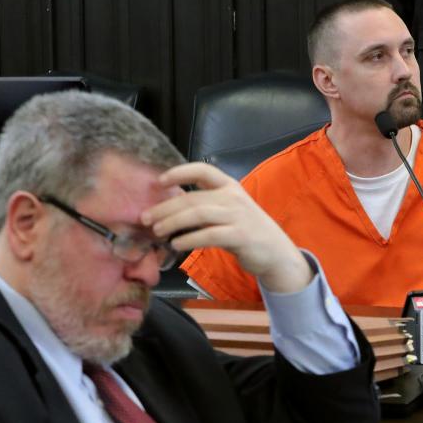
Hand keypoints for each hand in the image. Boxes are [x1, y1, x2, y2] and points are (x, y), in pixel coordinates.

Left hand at [141, 162, 312, 292]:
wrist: (276, 252)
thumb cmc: (247, 230)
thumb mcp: (230, 210)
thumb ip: (207, 204)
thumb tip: (170, 207)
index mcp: (230, 186)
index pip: (203, 170)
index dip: (180, 172)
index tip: (159, 181)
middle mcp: (234, 197)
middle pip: (193, 198)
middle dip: (166, 207)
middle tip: (145, 218)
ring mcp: (238, 216)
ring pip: (198, 214)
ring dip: (173, 222)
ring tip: (157, 231)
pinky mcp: (240, 235)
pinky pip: (208, 235)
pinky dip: (189, 239)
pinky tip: (176, 244)